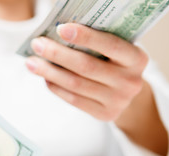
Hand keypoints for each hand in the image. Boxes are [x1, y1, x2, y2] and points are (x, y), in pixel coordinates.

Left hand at [25, 23, 148, 121]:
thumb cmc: (114, 63)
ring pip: (76, 85)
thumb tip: (58, 32)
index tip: (60, 29)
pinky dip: (57, 87)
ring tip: (32, 63)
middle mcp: (130, 81)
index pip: (110, 45)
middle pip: (86, 66)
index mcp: (136, 59)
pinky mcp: (105, 114)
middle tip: (37, 45)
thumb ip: (94, 43)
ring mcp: (118, 101)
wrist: (127, 92)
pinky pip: (74, 100)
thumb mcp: (113, 51)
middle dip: (58, 54)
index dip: (85, 37)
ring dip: (50, 72)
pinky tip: (45, 78)